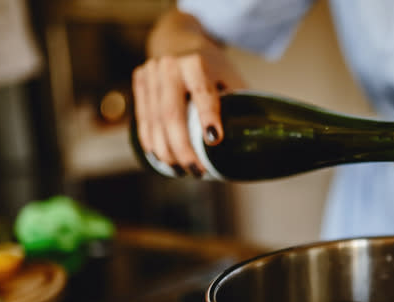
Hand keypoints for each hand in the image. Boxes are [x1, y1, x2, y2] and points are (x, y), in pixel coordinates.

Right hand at [131, 11, 245, 175]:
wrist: (179, 39)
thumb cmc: (213, 66)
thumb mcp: (229, 77)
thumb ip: (238, 103)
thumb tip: (253, 141)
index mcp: (196, 62)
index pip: (202, 94)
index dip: (207, 117)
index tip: (214, 139)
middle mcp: (170, 66)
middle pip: (172, 115)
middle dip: (183, 148)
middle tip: (197, 171)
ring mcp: (151, 73)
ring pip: (155, 121)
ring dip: (166, 151)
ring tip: (181, 171)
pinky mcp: (140, 81)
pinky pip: (143, 118)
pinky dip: (151, 141)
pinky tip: (160, 158)